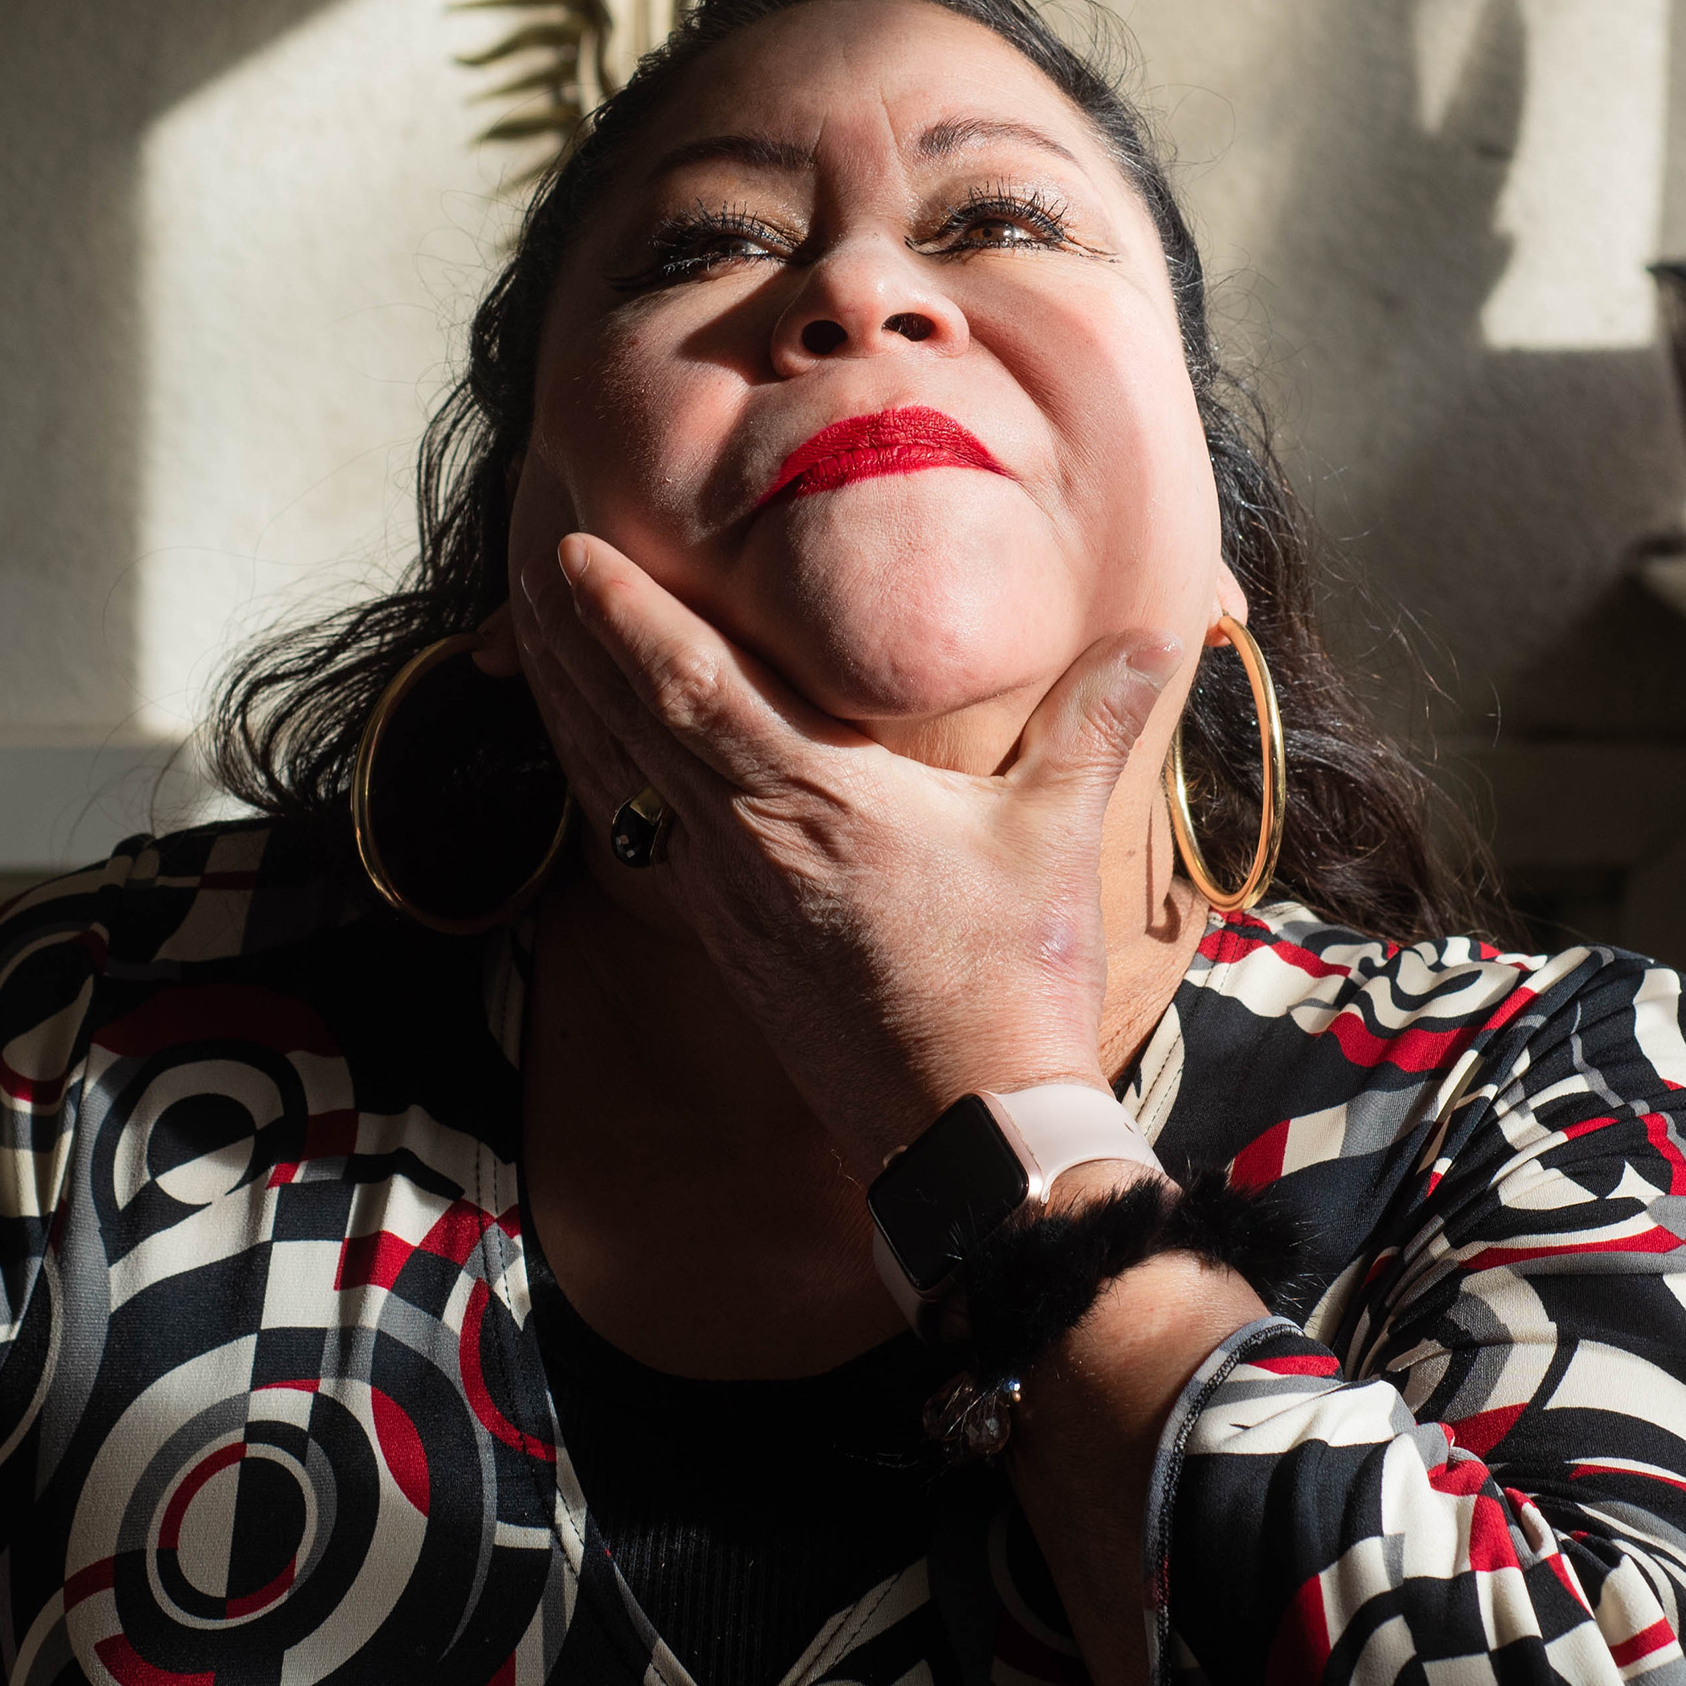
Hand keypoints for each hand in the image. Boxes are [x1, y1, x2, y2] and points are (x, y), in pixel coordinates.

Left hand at [512, 530, 1183, 1174]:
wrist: (967, 1136)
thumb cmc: (1009, 986)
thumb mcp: (1055, 837)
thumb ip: (1092, 720)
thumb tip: (1155, 629)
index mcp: (813, 799)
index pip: (690, 683)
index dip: (624, 613)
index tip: (571, 549)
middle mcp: (745, 844)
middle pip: (630, 720)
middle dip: (572, 639)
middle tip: (530, 569)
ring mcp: (724, 899)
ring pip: (622, 780)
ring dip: (573, 704)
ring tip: (535, 641)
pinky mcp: (727, 944)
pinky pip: (640, 839)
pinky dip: (604, 780)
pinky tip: (598, 762)